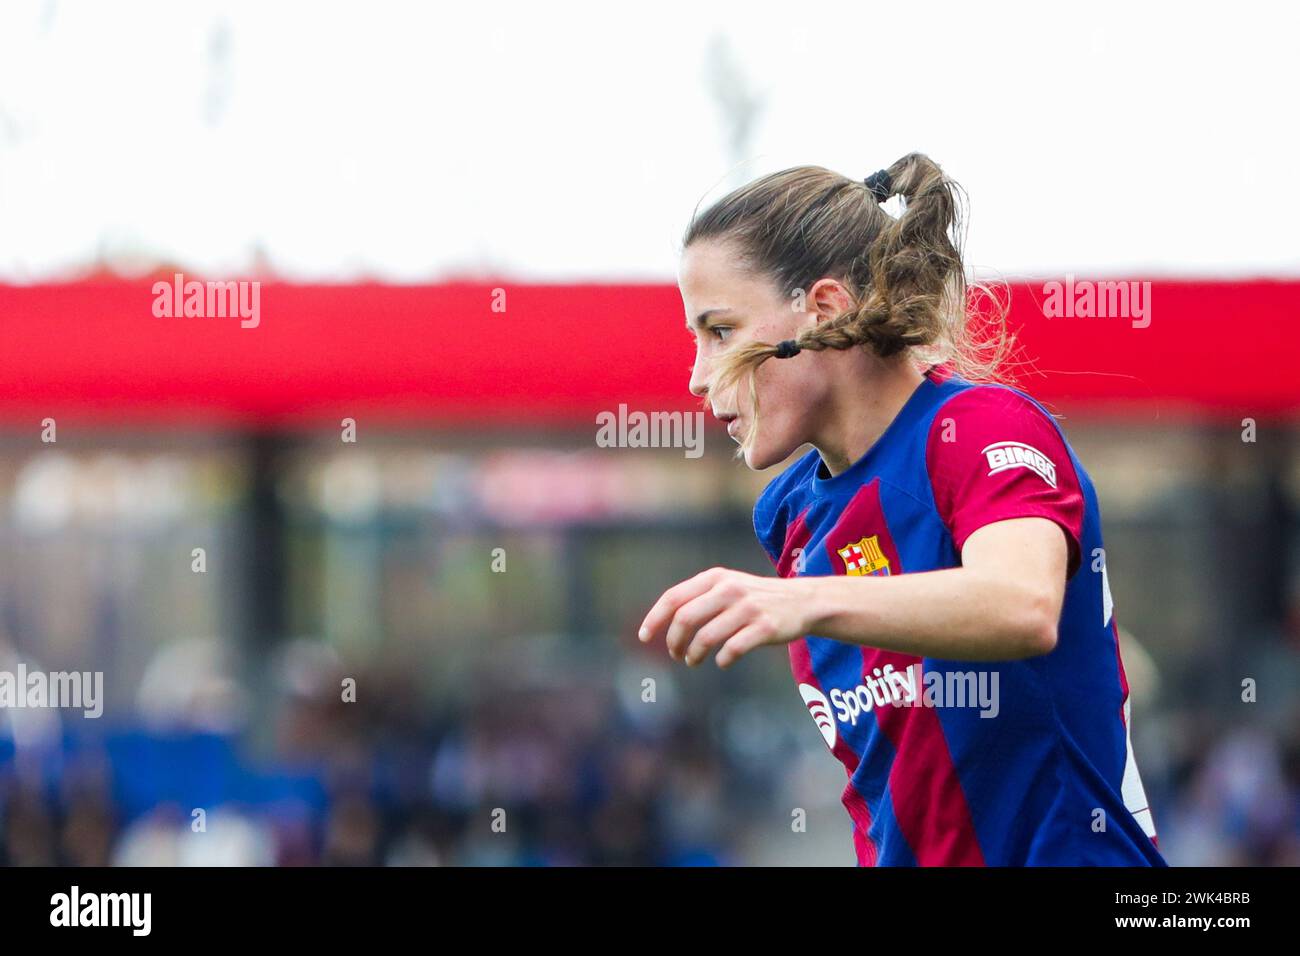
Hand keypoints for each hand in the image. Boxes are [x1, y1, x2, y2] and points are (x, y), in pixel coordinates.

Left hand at [638, 567, 809, 667]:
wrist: (803, 601)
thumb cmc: (757, 599)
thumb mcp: (728, 586)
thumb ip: (699, 598)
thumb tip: (663, 623)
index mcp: (716, 578)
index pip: (674, 597)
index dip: (654, 618)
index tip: (643, 637)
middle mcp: (729, 589)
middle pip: (685, 618)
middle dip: (673, 641)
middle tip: (675, 654)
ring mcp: (748, 608)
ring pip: (706, 637)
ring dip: (694, 655)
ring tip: (693, 661)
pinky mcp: (765, 628)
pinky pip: (732, 649)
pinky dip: (722, 660)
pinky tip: (722, 661)